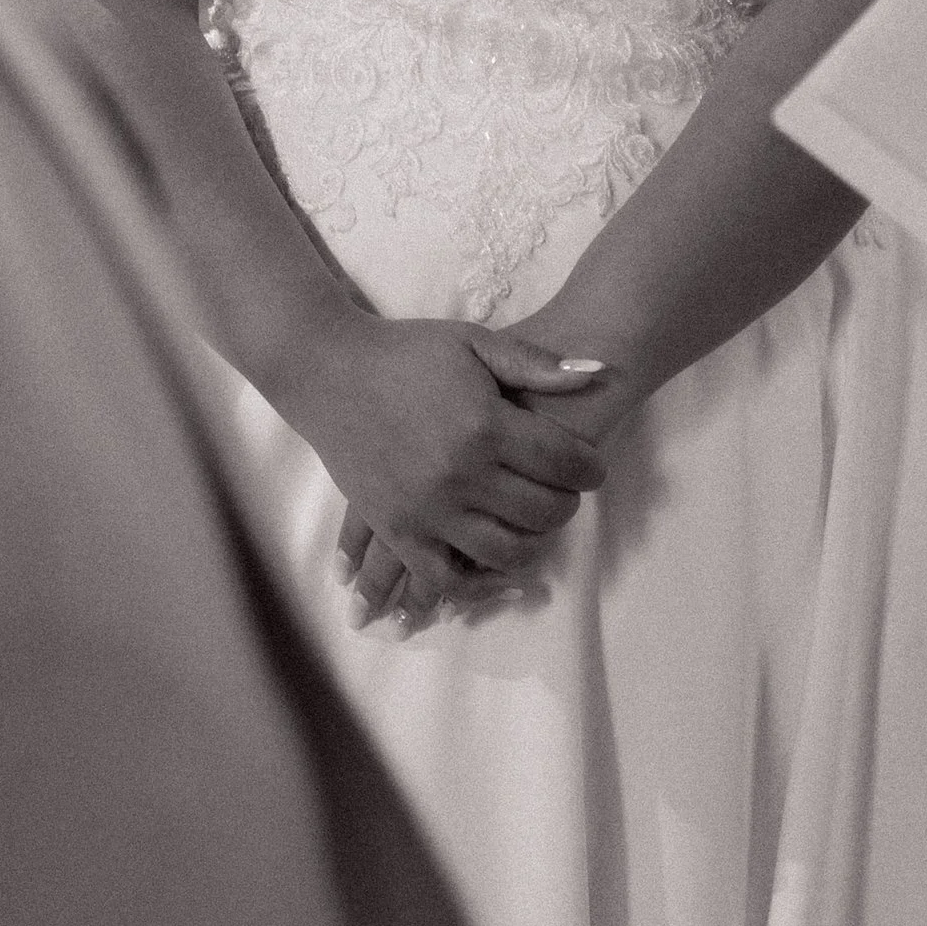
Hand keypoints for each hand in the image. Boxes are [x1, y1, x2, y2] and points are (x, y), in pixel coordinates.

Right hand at [273, 313, 613, 624]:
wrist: (329, 370)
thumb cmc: (405, 351)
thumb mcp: (472, 341)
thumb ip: (535, 361)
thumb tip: (597, 372)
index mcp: (483, 424)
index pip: (563, 462)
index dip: (589, 467)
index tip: (591, 466)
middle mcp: (460, 473)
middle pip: (541, 511)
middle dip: (566, 503)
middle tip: (565, 491)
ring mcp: (427, 509)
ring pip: (504, 553)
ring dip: (533, 544)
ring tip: (534, 524)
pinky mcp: (398, 530)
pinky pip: (447, 579)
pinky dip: (478, 584)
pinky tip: (496, 569)